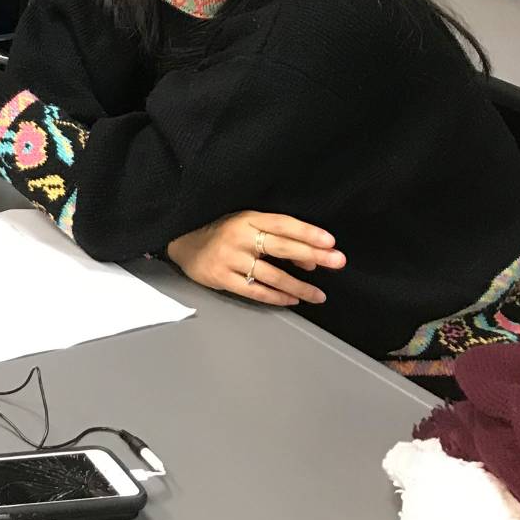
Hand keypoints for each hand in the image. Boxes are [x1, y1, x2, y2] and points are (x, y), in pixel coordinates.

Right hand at [166, 211, 345, 305]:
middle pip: (281, 247)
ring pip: (271, 275)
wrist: (182, 243)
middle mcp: (238, 237)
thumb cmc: (221, 233)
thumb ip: (275, 238)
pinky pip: (255, 290)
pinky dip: (276, 297)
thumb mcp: (245, 225)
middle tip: (337, 262)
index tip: (330, 241)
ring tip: (319, 295)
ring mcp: (229, 258)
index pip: (282, 224)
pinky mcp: (221, 278)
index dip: (307, 232)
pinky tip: (292, 300)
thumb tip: (311, 262)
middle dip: (312, 255)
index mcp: (246, 219)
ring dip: (299, 286)